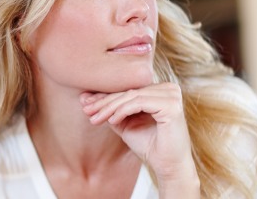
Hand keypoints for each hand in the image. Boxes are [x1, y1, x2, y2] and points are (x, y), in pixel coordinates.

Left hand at [80, 82, 199, 197]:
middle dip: (104, 102)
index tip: (84, 103)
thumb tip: (85, 98)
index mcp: (160, 90)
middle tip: (86, 110)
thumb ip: (111, 110)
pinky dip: (122, 111)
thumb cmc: (149, 146)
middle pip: (128, 91)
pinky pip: (139, 102)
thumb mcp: (125, 123)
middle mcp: (168, 88)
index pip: (128, 89)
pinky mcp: (172, 105)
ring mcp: (172, 95)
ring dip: (109, 107)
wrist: (167, 167)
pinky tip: (111, 121)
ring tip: (95, 118)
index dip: (104, 96)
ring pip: (131, 95)